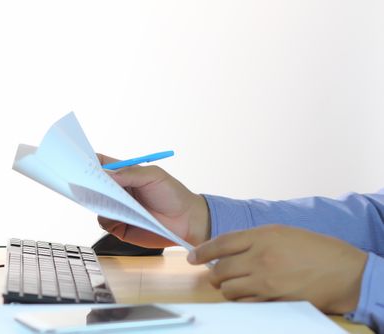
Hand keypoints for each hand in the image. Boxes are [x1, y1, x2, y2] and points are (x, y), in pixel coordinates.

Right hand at [96, 154, 209, 247]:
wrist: (187, 221)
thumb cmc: (173, 194)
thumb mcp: (153, 176)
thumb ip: (129, 173)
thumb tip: (105, 174)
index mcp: (124, 174)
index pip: (102, 165)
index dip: (89, 162)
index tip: (80, 162)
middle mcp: (118, 191)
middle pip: (94, 185)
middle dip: (88, 183)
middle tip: (85, 181)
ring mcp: (118, 209)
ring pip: (96, 204)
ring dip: (98, 201)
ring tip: (106, 199)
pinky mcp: (120, 227)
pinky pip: (104, 221)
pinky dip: (107, 217)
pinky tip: (117, 215)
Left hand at [187, 225, 367, 313]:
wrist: (344, 272)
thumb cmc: (314, 248)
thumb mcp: (281, 232)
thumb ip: (253, 239)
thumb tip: (228, 248)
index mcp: (262, 236)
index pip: (221, 243)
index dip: (202, 251)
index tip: (192, 256)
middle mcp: (260, 258)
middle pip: (221, 269)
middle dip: (212, 273)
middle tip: (213, 273)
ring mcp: (267, 281)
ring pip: (229, 289)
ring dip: (225, 288)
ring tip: (231, 284)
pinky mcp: (274, 300)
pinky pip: (245, 303)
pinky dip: (241, 299)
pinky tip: (246, 294)